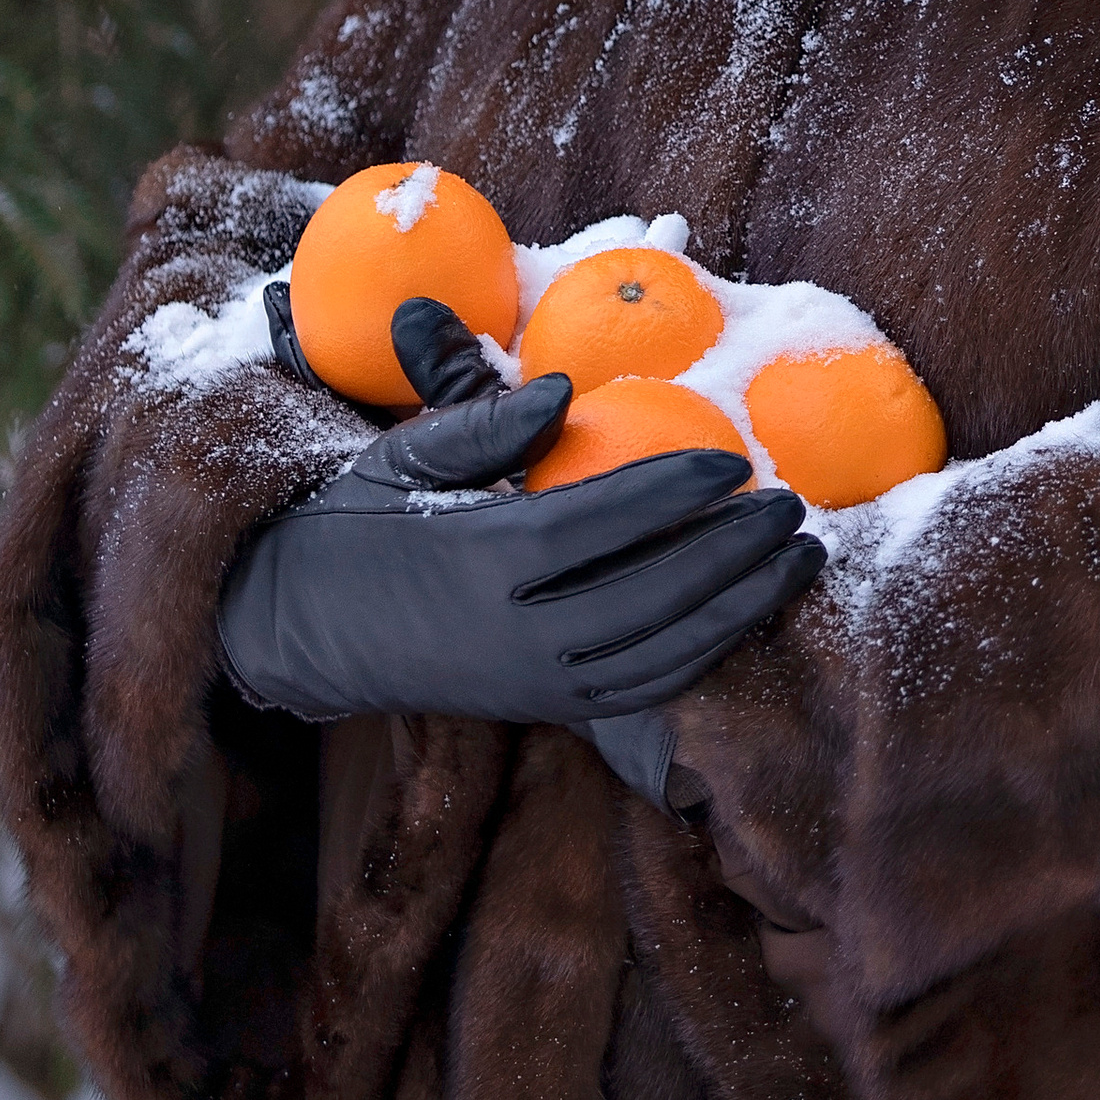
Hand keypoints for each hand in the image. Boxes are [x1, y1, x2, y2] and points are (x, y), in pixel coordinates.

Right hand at [217, 299, 820, 728]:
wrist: (301, 630)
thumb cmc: (357, 522)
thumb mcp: (400, 458)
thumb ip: (480, 424)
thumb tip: (563, 389)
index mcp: (472, 564)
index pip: (592, 527)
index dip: (671, 491)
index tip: (736, 457)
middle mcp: (509, 638)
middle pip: (644, 600)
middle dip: (729, 555)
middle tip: (793, 505)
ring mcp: (530, 686)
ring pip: (656, 658)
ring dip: (738, 611)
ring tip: (798, 560)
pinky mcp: (544, 710)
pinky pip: (639, 690)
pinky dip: (704, 656)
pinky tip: (749, 611)